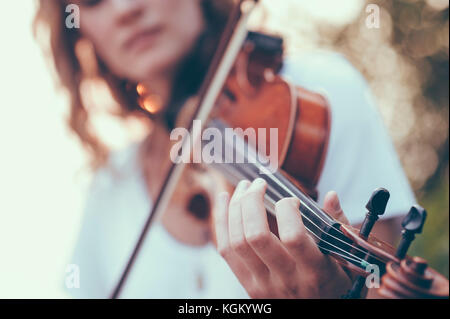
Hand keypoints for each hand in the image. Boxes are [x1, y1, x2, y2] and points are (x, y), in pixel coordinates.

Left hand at [213, 178, 352, 297]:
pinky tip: (224, 200)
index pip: (293, 237)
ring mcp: (262, 285)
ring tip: (243, 187)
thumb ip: (337, 228)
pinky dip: (222, 221)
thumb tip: (331, 195)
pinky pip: (226, 250)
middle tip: (259, 184)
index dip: (288, 210)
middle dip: (252, 201)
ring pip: (236, 241)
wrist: (316, 316)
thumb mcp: (344, 261)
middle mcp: (285, 280)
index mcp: (314, 272)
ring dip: (235, 207)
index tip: (292, 200)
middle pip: (255, 236)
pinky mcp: (246, 284)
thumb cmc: (332, 285)